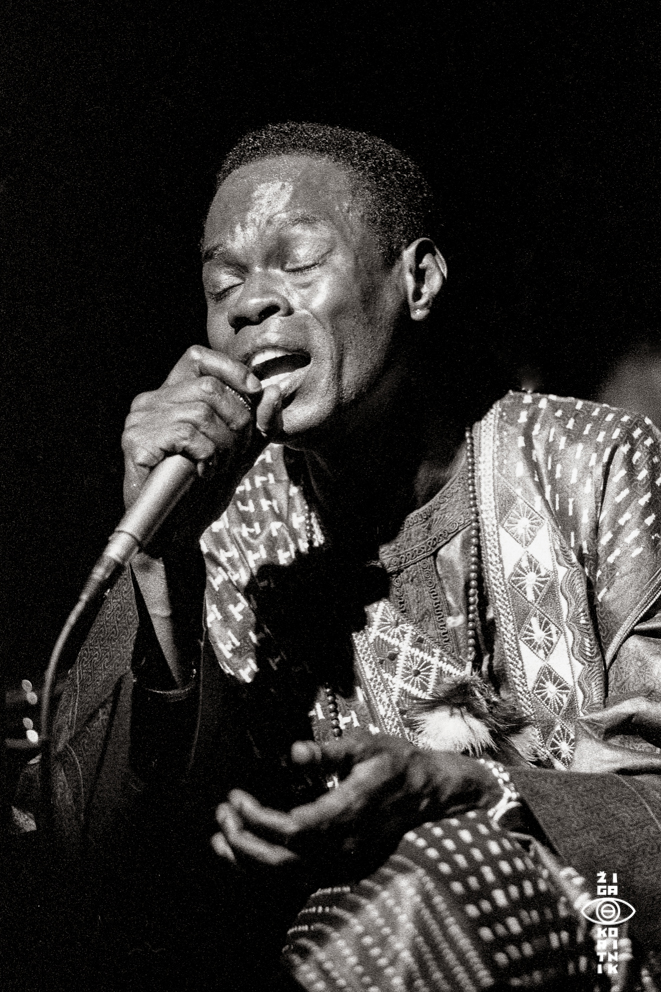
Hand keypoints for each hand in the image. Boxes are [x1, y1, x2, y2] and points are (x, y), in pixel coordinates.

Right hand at [121, 345, 281, 549]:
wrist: (175, 532)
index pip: (198, 357)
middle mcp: (151, 401)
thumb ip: (260, 424)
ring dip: (222, 444)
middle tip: (235, 451)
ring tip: (216, 466)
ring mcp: (139, 421)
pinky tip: (201, 472)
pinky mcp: (135, 442)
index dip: (230, 368)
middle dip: (236, 420)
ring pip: (200, 412)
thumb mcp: (241, 453)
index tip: (254, 392)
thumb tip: (273, 392)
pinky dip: (206, 455)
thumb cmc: (202, 490)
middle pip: (208, 388)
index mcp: (171, 396)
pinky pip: (186, 435)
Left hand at [212, 733, 500, 884]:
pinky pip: (296, 878)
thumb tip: (293, 753)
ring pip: (287, 877)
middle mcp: (345, 846)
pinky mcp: (342, 867)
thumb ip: (329, 752)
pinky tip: (244, 853)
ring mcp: (344, 862)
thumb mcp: (366, 746)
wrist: (431, 793)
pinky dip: (265, 870)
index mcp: (349, 813)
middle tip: (222, 814)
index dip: (258, 818)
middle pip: (283, 861)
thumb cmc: (397, 763)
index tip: (236, 796)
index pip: (293, 829)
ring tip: (220, 836)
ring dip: (248, 861)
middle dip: (244, 842)